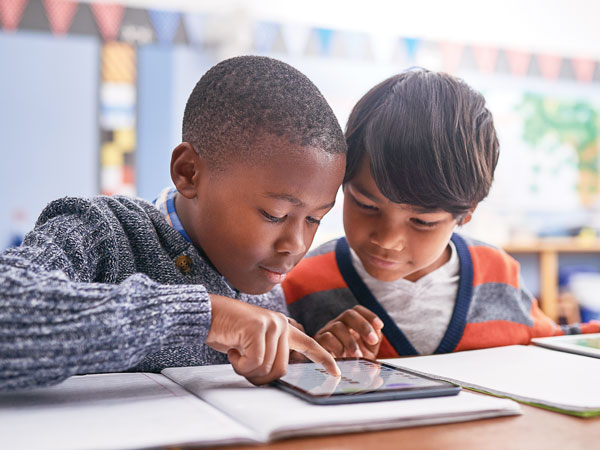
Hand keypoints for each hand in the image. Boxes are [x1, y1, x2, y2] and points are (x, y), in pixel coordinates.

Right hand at [206, 295, 339, 384]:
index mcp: (283, 328)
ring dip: (246, 369)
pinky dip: (239, 365)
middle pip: (280, 370)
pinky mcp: (258, 328)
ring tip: (235, 352)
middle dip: (259, 375)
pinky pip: (254, 363)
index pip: (309, 345)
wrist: (206, 314)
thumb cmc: (227, 331)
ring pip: (267, 368)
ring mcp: (272, 324)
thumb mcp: (253, 344)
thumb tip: (275, 376)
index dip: (324, 360)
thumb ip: (269, 354)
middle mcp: (281, 324)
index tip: (337, 373)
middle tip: (242, 363)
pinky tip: (231, 349)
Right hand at [314, 305, 383, 359]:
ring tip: (358, 356)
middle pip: (349, 314)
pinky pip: (327, 338)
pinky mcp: (318, 342)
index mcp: (350, 324)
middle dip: (363, 326)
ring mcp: (326, 331)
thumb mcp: (367, 352)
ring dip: (351, 342)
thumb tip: (378, 335)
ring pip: (338, 326)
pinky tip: (344, 358)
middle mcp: (338, 324)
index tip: (380, 326)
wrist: (335, 375)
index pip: (358, 311)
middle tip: (373, 340)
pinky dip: (338, 348)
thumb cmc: (352, 361)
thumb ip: (373, 343)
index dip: (369, 315)